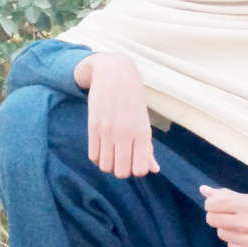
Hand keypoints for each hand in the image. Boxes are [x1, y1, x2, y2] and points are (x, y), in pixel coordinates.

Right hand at [74, 52, 159, 178]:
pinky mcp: (93, 126)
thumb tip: (154, 170)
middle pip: (121, 172)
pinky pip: (93, 156)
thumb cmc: (133, 98)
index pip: (140, 169)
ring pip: (105, 166)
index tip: (134, 161)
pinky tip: (102, 147)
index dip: (136, 170)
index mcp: (143, 132)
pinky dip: (98, 157)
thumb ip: (147, 147)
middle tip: (122, 158)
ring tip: (111, 152)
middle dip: (121, 170)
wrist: (114, 74)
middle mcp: (126, 133)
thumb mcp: (144, 121)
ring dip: (108, 164)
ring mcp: (108, 131)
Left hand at [200, 185, 247, 246]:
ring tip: (243, 225)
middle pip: (212, 220)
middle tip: (231, 215)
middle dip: (218, 216)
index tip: (220, 204)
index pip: (213, 205)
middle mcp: (246, 223)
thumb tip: (203, 190)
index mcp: (247, 205)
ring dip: (228, 229)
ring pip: (221, 234)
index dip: (213, 204)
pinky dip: (237, 241)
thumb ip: (227, 195)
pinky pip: (232, 246)